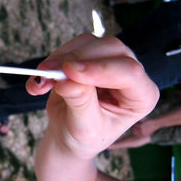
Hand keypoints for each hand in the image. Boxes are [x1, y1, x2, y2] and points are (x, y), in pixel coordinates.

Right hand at [26, 34, 158, 157]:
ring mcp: (108, 62)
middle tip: (48, 73)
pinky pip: (70, 48)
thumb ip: (80, 102)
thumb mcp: (84, 128)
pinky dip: (52, 62)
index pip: (129, 73)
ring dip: (59, 59)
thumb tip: (66, 79)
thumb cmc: (83, 138)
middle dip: (76, 59)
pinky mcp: (87, 58)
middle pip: (110, 49)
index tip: (69, 72)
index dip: (100, 69)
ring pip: (88, 43)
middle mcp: (129, 74)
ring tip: (40, 82)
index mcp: (140, 96)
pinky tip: (39, 81)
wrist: (69, 136)